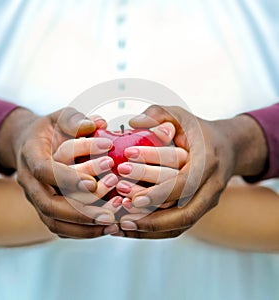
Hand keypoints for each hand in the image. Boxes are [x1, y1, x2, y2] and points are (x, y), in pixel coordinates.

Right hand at [0, 107, 119, 237]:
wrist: (30, 144)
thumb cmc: (51, 129)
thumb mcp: (59, 116)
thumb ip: (75, 119)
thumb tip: (96, 124)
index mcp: (31, 155)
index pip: (43, 170)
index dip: (66, 178)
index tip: (92, 183)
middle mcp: (30, 182)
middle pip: (48, 205)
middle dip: (81, 211)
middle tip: (111, 209)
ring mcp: (36, 198)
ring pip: (54, 222)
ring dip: (85, 227)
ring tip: (114, 223)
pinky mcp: (46, 209)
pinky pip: (60, 228)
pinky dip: (83, 232)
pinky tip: (108, 228)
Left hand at [117, 105, 267, 237]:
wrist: (228, 146)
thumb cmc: (199, 130)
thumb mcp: (181, 115)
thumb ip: (158, 114)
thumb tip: (134, 122)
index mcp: (208, 161)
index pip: (185, 184)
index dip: (160, 193)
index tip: (134, 199)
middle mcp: (212, 186)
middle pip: (186, 214)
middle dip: (153, 221)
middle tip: (122, 219)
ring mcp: (208, 200)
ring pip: (182, 224)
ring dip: (152, 230)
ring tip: (122, 228)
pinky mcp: (201, 207)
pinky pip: (180, 225)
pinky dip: (157, 230)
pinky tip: (133, 228)